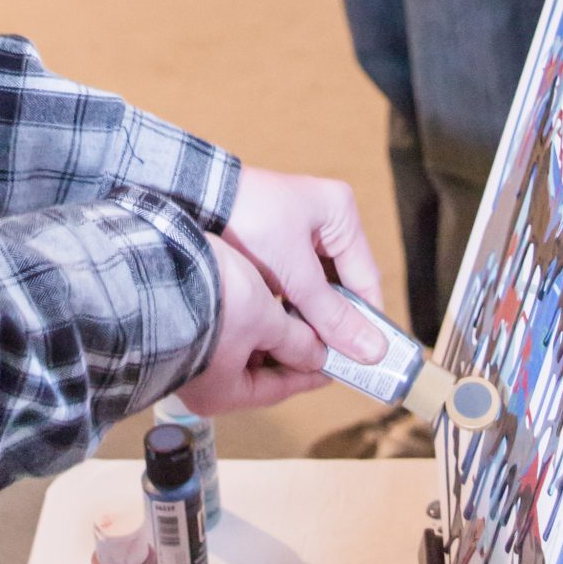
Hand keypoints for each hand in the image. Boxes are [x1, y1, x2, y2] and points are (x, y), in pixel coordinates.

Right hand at [175, 237, 329, 412]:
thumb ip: (296, 340)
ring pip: (238, 347)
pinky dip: (242, 318)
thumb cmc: (208, 304)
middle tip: (316, 329)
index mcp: (222, 393)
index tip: (333, 363)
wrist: (152, 269)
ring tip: (291, 307)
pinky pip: (220, 329)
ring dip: (264, 329)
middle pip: (256, 369)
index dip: (310, 373)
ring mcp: (187, 354)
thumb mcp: (265, 320)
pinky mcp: (179, 325)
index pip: (278, 389)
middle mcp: (201, 381)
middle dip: (287, 347)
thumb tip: (317, 355)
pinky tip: (257, 296)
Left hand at [223, 165, 386, 363]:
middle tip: (335, 363)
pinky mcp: (272, 243)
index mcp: (340, 213)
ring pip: (315, 287)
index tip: (369, 361)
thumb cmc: (249, 225)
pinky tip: (284, 332)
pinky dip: (290, 306)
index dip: (367, 322)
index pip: (365, 279)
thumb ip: (332, 315)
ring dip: (310, 317)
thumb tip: (373, 351)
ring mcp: (297, 230)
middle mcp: (324, 218)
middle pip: (341, 285)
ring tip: (308, 353)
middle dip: (335, 323)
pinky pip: (292, 282)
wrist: (189, 200)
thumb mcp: (296, 275)